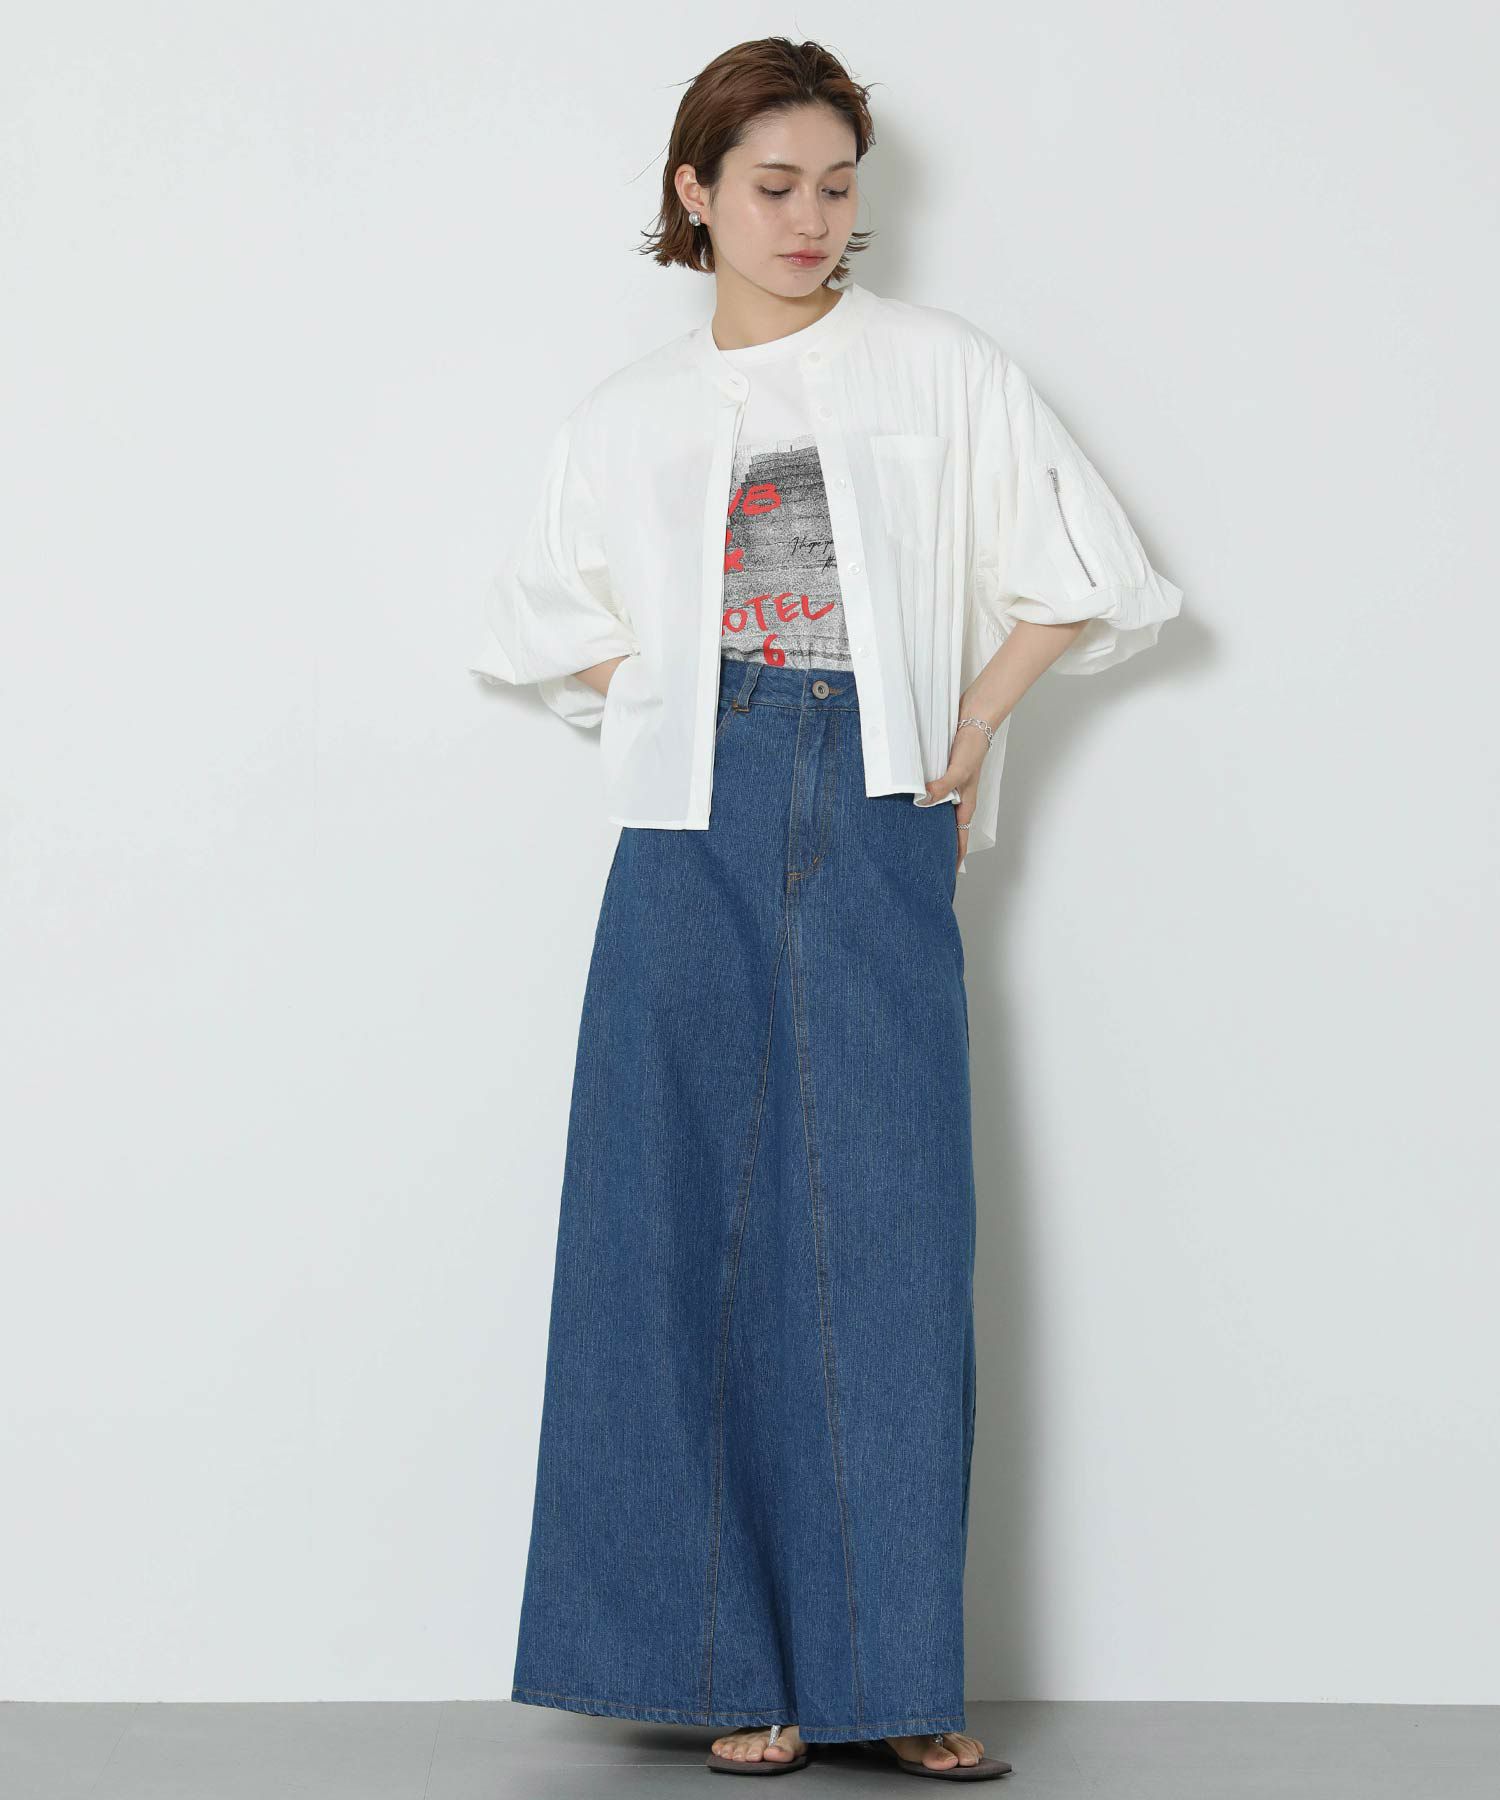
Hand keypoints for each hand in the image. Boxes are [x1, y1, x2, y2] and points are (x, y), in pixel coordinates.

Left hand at [919, 719, 988, 882]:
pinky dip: (918, 799)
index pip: (960, 838)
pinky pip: (927, 792)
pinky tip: (904, 803)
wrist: (974, 717)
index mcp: (965, 803)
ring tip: (908, 838)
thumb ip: (942, 787)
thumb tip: (923, 801)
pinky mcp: (939, 773)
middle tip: (920, 862)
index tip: (947, 875)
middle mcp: (956, 798)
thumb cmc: (973, 745)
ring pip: (934, 811)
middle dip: (936, 845)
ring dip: (924, 822)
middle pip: (945, 828)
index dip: (955, 857)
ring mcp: (947, 786)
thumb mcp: (959, 770)